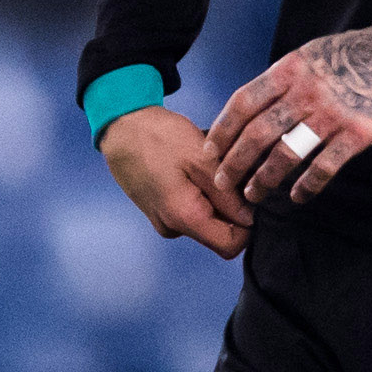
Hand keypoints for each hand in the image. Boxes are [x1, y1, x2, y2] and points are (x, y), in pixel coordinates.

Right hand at [100, 105, 253, 257]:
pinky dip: (197, 192)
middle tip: (224, 169)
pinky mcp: (159, 211)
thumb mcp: (201, 159)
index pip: (232, 246)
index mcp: (185, 218)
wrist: (120, 126)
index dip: (248, 224)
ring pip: (205, 219)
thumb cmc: (160, 137)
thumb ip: (228, 194)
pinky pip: (189, 210)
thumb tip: (251, 220)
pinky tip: (190, 167)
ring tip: (203, 163)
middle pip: (219, 232)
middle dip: (230, 205)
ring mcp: (163, 221)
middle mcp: (173, 228)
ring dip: (213, 195)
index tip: (248, 193)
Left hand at [211, 25, 371, 206]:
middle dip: (235, 162)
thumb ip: (280, 81)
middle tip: (223, 182)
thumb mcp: (307, 56)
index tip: (211, 151)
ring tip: (253, 194)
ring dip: (264, 179)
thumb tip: (247, 112)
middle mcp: (306, 92)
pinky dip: (306, 186)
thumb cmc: (348, 57)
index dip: (223, 130)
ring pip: (286, 154)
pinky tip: (296, 197)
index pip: (244, 103)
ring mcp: (332, 114)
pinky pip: (324, 167)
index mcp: (289, 70)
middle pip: (258, 134)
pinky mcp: (357, 135)